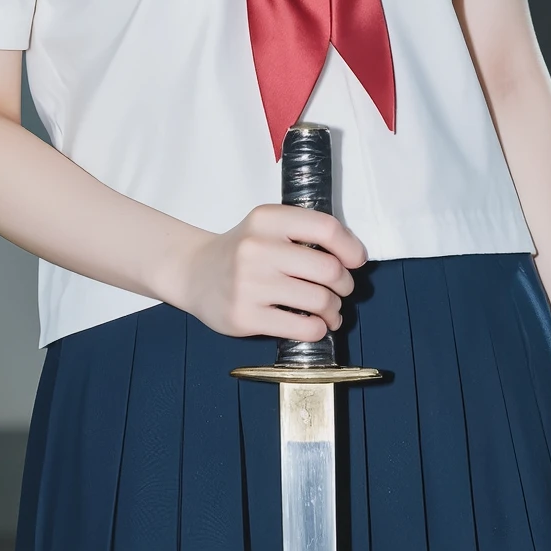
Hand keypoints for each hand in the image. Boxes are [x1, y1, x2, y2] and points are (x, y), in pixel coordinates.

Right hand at [171, 203, 366, 342]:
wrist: (194, 273)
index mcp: (267, 220)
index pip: (326, 229)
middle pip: (329, 270)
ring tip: (329, 311)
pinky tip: (315, 326)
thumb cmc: (240, 252)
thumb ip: (303, 234)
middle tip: (340, 290)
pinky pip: (302, 328)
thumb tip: (352, 258)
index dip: (351, 248)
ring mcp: (249, 284)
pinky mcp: (245, 316)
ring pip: (319, 301)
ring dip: (334, 310)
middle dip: (345, 284)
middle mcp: (257, 249)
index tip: (356, 261)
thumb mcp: (267, 227)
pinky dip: (318, 329)